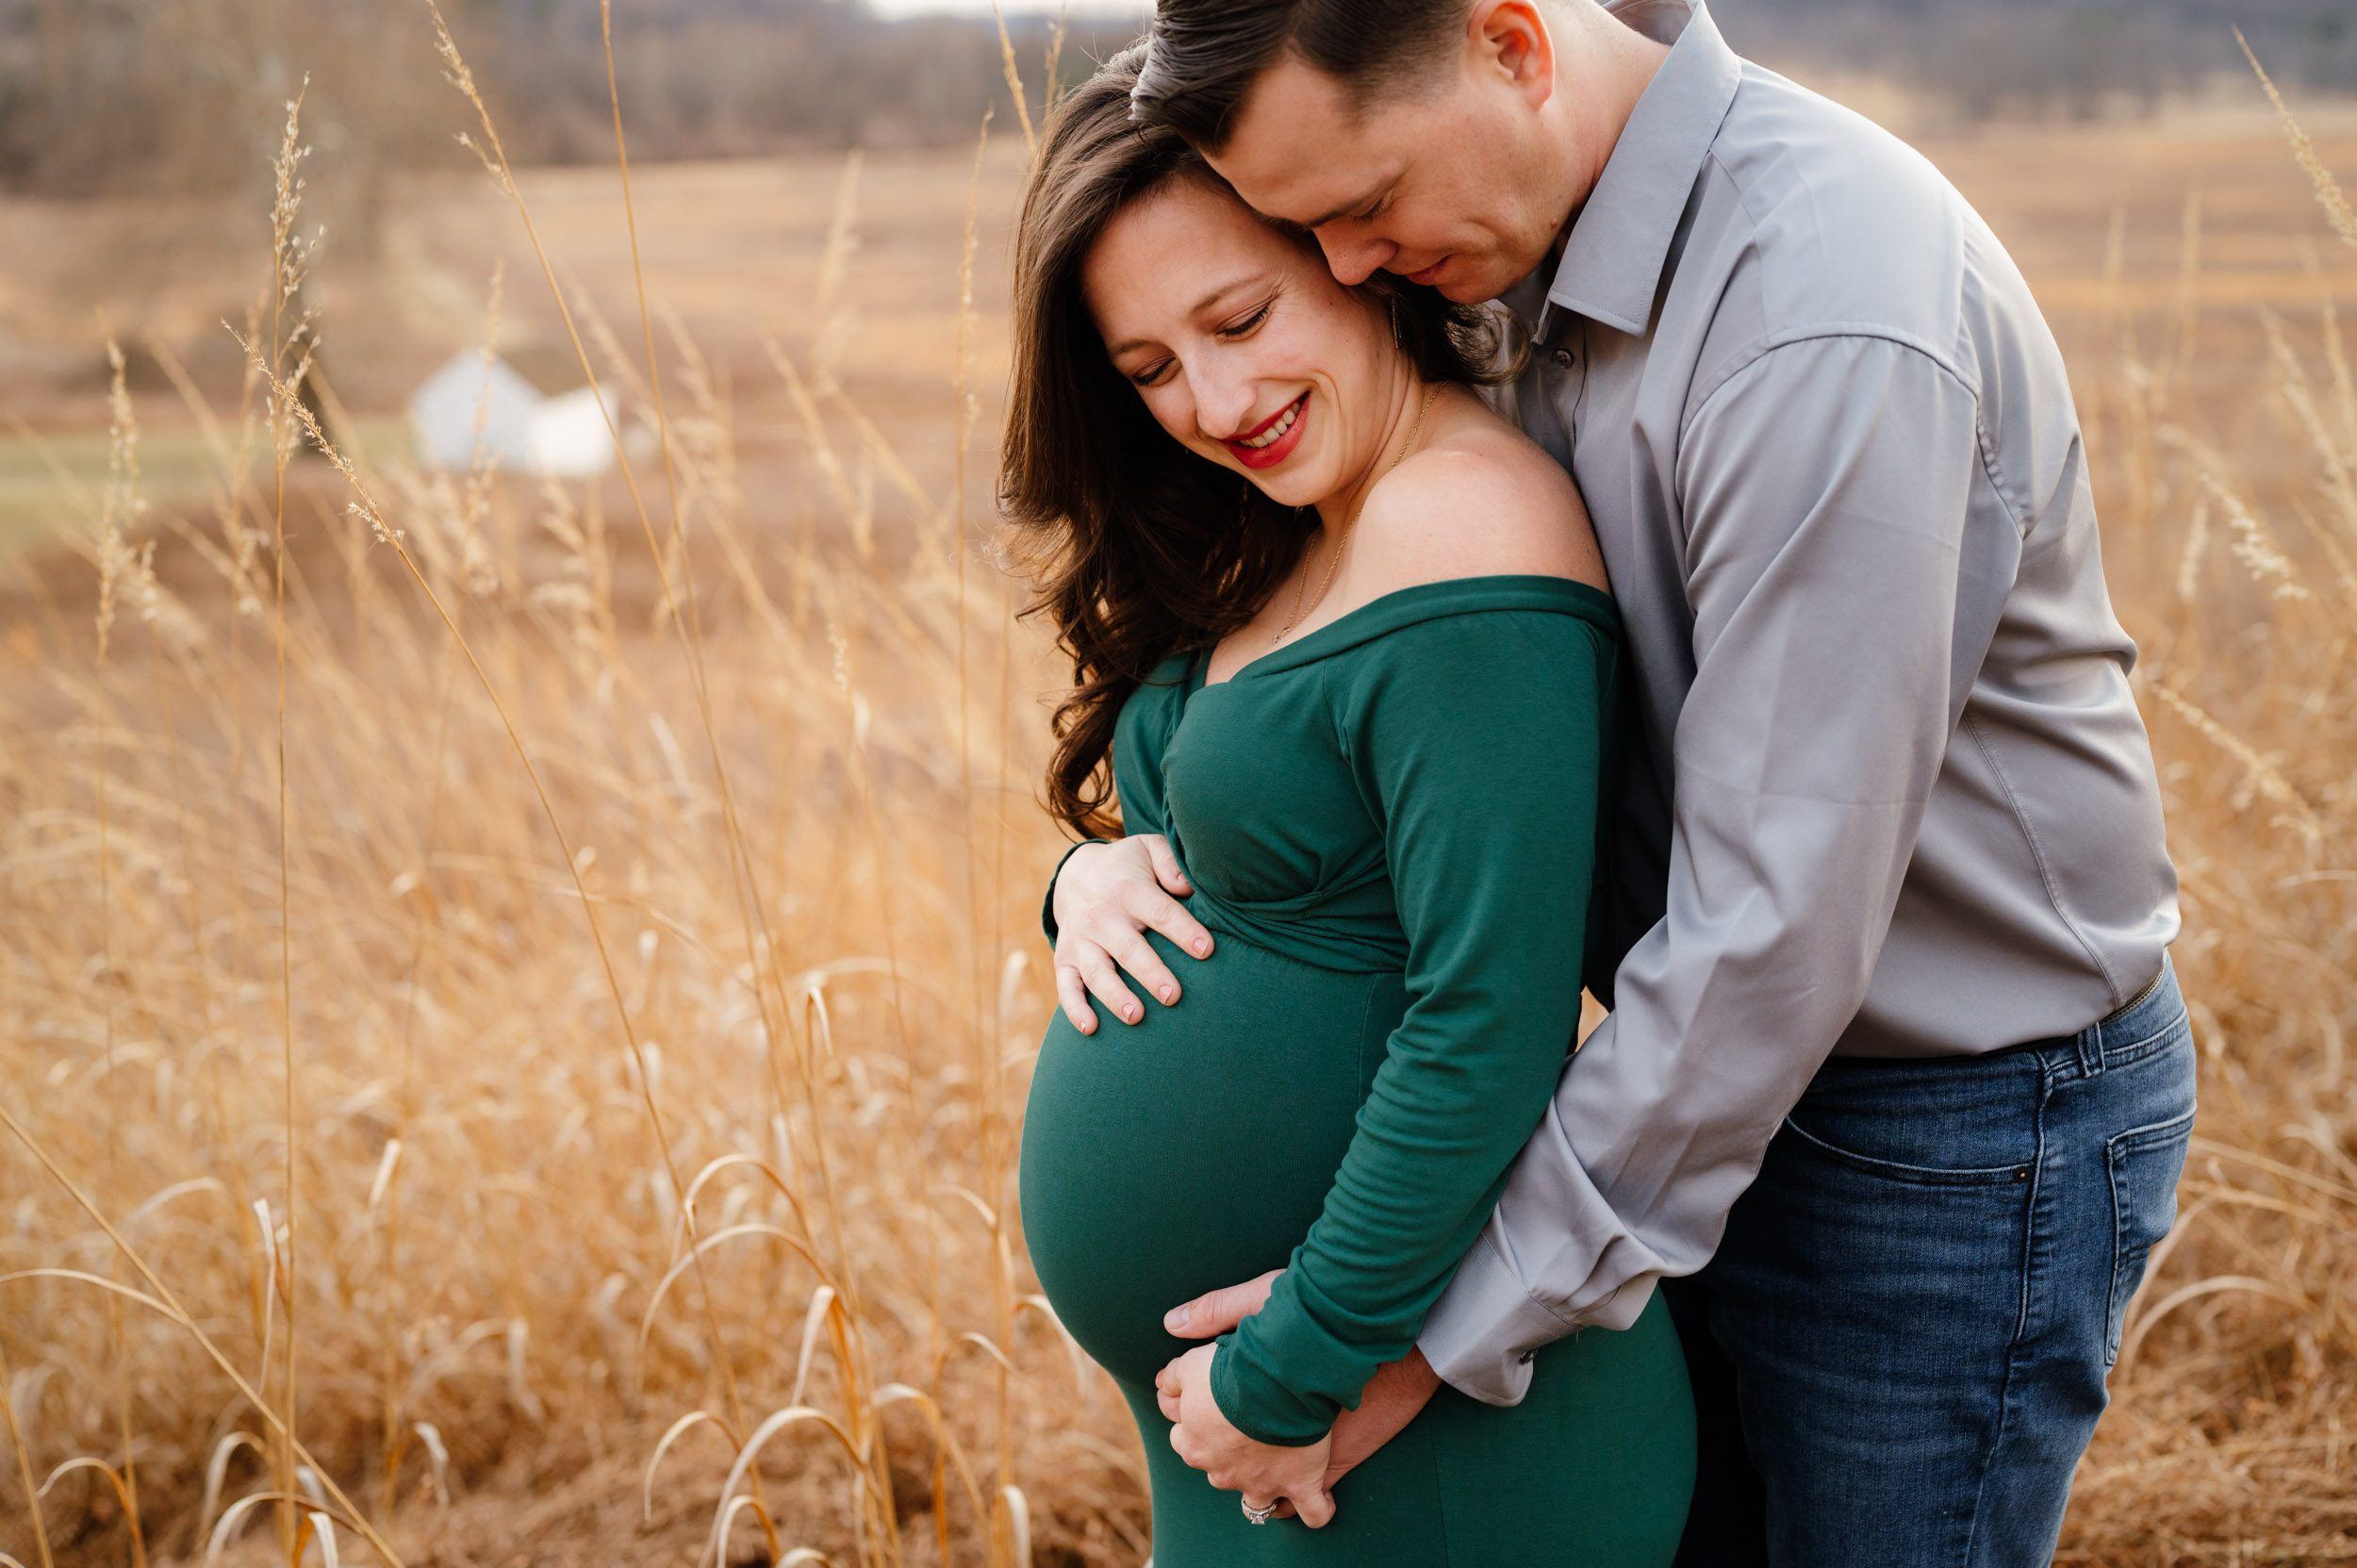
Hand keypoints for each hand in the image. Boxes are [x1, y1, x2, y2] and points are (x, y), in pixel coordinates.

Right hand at [1051, 835, 1213, 1033]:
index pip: (1160, 912)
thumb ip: (1170, 862)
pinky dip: (1075, 1009)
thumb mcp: (1148, 849)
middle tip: (1173, 995)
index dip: (1183, 931)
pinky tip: (1091, 1029)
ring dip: (1115, 996)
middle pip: (1128, 948)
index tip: (1206, 949)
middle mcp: (1102, 917)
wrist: (1075, 874)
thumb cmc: (1128, 868)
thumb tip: (1186, 885)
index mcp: (1129, 891)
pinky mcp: (1065, 960)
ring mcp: (1081, 941)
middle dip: (1150, 973)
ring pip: (1098, 972)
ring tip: (1136, 1016)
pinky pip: (1067, 987)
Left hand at [1154, 1344, 1335, 1527]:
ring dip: (1266, 1487)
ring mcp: (1262, 1485)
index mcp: (1193, 1445)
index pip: (1184, 1441)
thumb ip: (1173, 1378)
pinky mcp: (1299, 1486)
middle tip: (1249, 1428)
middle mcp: (1223, 1473)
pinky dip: (1319, 1508)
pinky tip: (1322, 1498)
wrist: (1276, 1378)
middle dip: (1230, 1457)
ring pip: (1259, 1502)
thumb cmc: (1231, 1369)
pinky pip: (1313, 1512)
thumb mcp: (1190, 1364)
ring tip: (1281, 1468)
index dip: (1198, 1424)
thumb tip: (1162, 1385)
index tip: (1213, 1408)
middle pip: (1220, 1471)